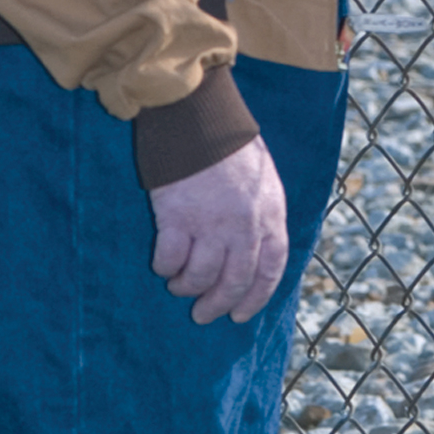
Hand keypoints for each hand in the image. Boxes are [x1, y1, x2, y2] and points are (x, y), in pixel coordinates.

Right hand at [148, 136, 288, 323]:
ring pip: (200, 277)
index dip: (256, 298)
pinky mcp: (177, 219)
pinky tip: (163, 264)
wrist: (199, 117)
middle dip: (218, 305)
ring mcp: (211, 224)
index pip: (271, 270)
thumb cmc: (229, 145)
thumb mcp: (263, 180)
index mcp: (270, 214)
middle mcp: (244, 225)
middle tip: (202, 314)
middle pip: (234, 281)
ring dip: (187, 288)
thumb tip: (253, 250)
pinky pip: (170, 260)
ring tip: (179, 285)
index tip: (240, 315)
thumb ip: (261, 215)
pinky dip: (165, 267)